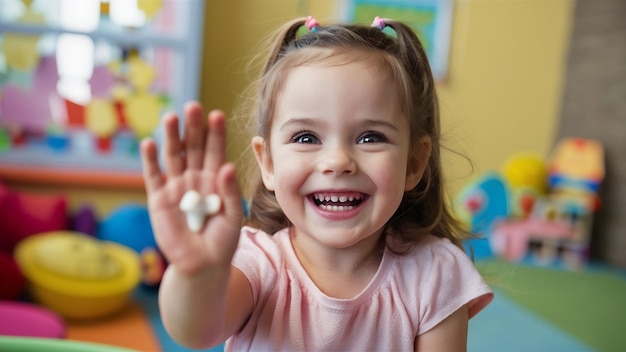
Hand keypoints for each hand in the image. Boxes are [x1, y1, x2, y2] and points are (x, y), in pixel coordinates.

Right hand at [140, 102, 243, 275]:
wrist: (202, 266)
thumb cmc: (222, 241)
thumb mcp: (232, 215)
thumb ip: (230, 191)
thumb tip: (228, 166)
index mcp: (216, 179)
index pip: (216, 151)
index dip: (216, 133)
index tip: (217, 115)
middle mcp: (195, 178)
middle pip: (193, 148)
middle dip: (193, 128)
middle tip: (193, 107)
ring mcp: (176, 187)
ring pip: (173, 157)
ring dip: (171, 137)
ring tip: (171, 117)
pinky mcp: (159, 200)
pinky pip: (153, 176)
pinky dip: (150, 160)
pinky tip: (149, 143)